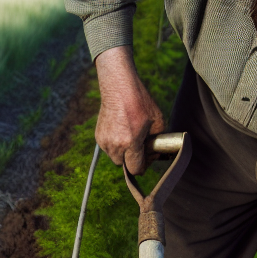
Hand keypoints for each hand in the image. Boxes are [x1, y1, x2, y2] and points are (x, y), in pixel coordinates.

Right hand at [94, 45, 166, 174]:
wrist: (118, 88)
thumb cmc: (140, 102)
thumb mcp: (158, 121)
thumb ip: (157, 140)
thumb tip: (155, 151)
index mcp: (130, 143)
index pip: (135, 169)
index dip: (144, 165)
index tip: (149, 155)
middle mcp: (115, 145)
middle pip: (125, 165)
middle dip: (133, 159)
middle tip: (141, 146)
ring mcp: (104, 142)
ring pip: (115, 158)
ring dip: (124, 153)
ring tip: (131, 137)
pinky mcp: (98, 137)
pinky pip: (109, 149)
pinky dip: (116, 145)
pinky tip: (122, 131)